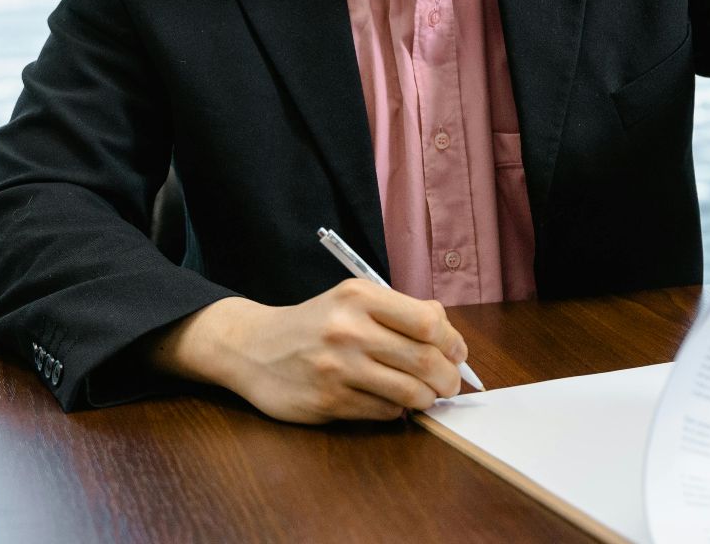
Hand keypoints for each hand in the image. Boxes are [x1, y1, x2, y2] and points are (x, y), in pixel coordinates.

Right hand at [146, 279, 468, 423]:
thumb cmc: (315, 324)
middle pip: (425, 360)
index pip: (429, 321)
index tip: (456, 354)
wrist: (253, 347)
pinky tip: (389, 401)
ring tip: (425, 396)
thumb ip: (399, 314)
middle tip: (449, 385)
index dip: (453, 342)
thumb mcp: (351, 301)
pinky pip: (384, 411)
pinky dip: (397, 409)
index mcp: (360, 297)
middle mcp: (349, 329)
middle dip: (448, 378)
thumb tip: (452, 343)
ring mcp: (337, 367)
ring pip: (409, 392)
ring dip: (427, 399)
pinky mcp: (328, 400)